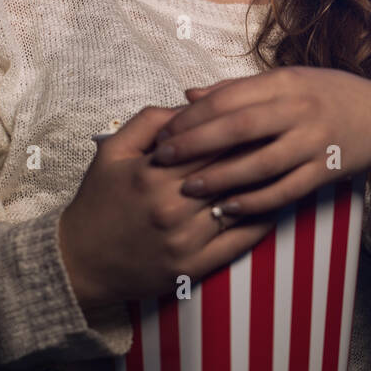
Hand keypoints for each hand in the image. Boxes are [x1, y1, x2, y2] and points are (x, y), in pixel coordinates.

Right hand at [56, 104, 278, 311]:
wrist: (79, 262)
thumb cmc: (99, 201)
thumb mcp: (112, 152)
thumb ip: (149, 121)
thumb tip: (189, 104)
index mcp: (152, 173)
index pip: (210, 143)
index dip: (240, 128)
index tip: (263, 115)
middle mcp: (170, 205)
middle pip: (229, 171)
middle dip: (259, 151)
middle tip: (286, 134)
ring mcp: (184, 239)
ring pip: (239, 204)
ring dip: (267, 185)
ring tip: (291, 165)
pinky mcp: (193, 266)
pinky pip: (239, 241)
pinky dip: (263, 221)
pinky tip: (278, 204)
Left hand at [151, 67, 370, 218]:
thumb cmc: (326, 96)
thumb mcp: (287, 80)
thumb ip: (238, 89)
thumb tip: (189, 96)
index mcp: (286, 82)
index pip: (229, 98)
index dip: (192, 117)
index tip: (165, 133)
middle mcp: (301, 110)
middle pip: (240, 128)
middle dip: (196, 144)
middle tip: (163, 160)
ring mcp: (315, 142)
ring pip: (261, 163)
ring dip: (222, 178)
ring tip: (190, 188)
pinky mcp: (326, 171)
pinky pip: (286, 191)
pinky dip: (256, 202)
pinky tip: (229, 208)